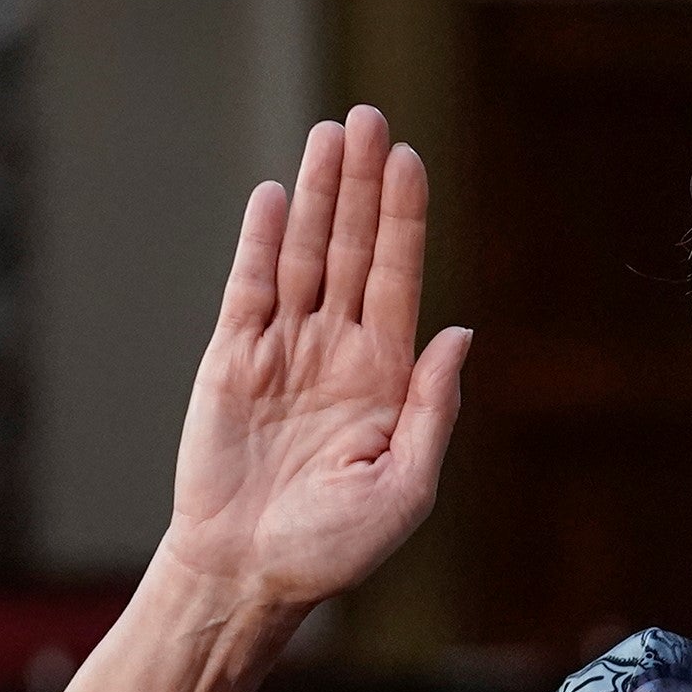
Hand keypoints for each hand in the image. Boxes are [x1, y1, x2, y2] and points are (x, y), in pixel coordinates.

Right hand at [164, 102, 470, 608]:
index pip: (398, 281)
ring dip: (317, 196)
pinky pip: (249, 289)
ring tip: (329, 134)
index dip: (404, 220)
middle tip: (368, 117)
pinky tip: (278, 197)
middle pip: (353, 251)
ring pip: (304, 256)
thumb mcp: (406, 488)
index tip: (410, 161)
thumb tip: (460, 336)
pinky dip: (262, 242)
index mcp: (385, 380)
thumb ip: (432, 410)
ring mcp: (283, 351)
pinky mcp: (231, 360)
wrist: (249, 574)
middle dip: (362, 186)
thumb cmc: (332, 548)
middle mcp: (336, 353)